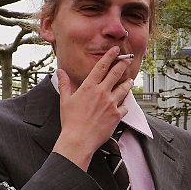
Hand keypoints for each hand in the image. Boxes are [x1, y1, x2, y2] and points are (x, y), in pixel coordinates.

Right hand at [52, 47, 134, 169]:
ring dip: (128, 83)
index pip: (101, 67)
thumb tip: (60, 72)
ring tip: (130, 80)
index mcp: (89, 87)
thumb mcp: (65, 100)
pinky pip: (125, 107)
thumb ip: (65, 84)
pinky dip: (125, 104)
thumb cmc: (71, 121)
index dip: (110, 56)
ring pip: (124, 89)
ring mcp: (111, 104)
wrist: (79, 140)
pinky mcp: (117, 115)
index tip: (116, 50)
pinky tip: (125, 103)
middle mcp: (101, 93)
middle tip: (128, 58)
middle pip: (116, 74)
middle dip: (123, 64)